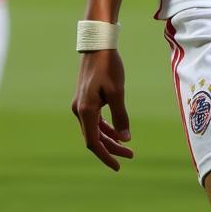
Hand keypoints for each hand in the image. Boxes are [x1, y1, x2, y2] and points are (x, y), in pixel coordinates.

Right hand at [72, 49, 133, 170]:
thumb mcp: (117, 92)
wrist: (97, 45)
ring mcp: (81, 104)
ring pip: (94, 129)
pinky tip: (117, 131)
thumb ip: (121, 117)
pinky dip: (105, 127)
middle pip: (94, 138)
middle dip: (111, 148)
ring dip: (109, 138)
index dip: (106, 156)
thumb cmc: (108, 66)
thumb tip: (125, 139)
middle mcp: (79, 110)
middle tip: (131, 155)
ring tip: (127, 146)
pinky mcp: (85, 98)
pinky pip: (94, 120)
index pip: (93, 143)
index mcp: (86, 111)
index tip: (119, 166)